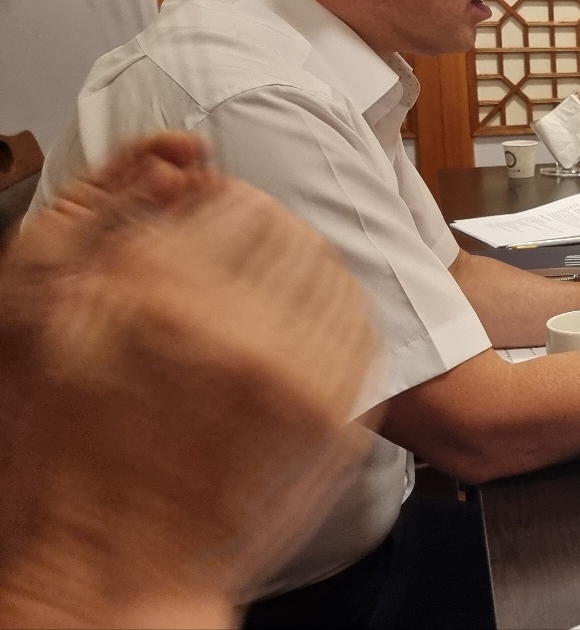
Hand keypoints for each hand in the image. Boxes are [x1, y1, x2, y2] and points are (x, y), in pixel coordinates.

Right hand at [0, 133, 375, 617]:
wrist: (113, 567)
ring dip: (308, 265)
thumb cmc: (71, 458)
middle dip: (269, 228)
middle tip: (248, 247)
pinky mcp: (333, 416)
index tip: (217, 210)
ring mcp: (293, 375)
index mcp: (156, 294)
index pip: (232, 201)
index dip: (225, 200)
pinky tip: (310, 323)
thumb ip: (118, 237)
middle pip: (290, 230)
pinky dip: (340, 312)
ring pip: (333, 272)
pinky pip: (361, 328)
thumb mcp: (55, 328)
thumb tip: (179, 175)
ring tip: (277, 285)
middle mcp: (233, 327)